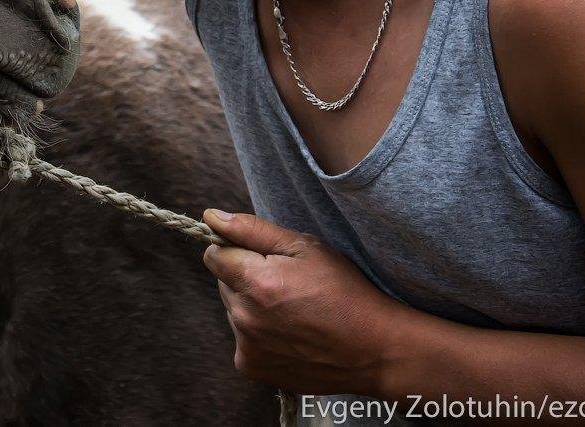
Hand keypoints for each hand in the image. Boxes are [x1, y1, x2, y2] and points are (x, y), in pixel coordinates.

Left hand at [202, 208, 410, 396]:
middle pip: (223, 283)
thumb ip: (252, 229)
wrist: (374, 350)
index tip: (260, 255)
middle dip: (244, 277)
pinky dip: (257, 333)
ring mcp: (247, 346)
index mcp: (255, 282)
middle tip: (286, 284)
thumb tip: (210, 216)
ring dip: (251, 306)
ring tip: (292, 310)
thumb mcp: (306, 248)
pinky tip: (289, 333)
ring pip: (232, 310)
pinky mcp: (251, 367)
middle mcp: (244, 317)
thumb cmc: (344, 292)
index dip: (235, 249)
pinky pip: (242, 338)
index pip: (214, 255)